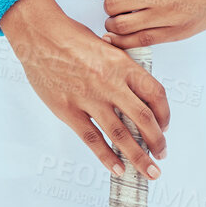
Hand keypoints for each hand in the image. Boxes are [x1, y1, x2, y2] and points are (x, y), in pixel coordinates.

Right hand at [0, 0, 169, 180]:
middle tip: (162, 155)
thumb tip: (136, 93)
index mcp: (123, 64)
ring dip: (138, 156)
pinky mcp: (68, 110)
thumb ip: (122, 69)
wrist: (40, 35)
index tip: (165, 127)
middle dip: (157, 142)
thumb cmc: (71, 37)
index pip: (155, 93)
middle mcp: (110, 82)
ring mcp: (89, 98)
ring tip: (148, 171)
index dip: (165, 114)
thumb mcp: (106, 46)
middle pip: (144, 119)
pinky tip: (118, 168)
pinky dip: (107, 157)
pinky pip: (92, 139)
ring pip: (121, 135)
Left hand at [95, 0, 205, 48]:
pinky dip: (128, 40)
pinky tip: (127, 36)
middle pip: (112, 5)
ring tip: (120, 19)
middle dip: (108, 4)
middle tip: (113, 3)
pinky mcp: (177, 31)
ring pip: (121, 27)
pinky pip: (142, 41)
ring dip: (115, 23)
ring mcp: (166, 14)